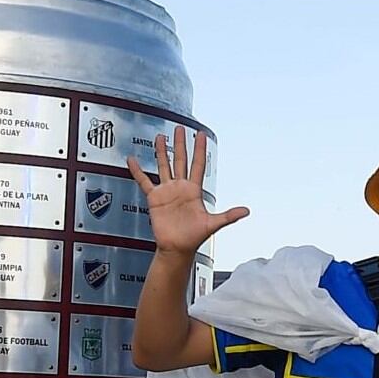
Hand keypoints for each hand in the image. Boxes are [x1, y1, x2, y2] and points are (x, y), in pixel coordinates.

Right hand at [126, 126, 248, 257]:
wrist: (177, 249)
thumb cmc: (194, 238)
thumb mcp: (212, 224)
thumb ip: (228, 216)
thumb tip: (246, 211)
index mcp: (194, 190)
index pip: (197, 165)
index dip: (199, 149)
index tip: (200, 134)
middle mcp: (180, 188)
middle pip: (181, 160)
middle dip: (181, 144)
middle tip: (180, 128)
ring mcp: (167, 191)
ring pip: (164, 166)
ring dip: (162, 152)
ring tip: (161, 137)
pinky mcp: (154, 199)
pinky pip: (144, 181)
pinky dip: (137, 171)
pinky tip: (132, 160)